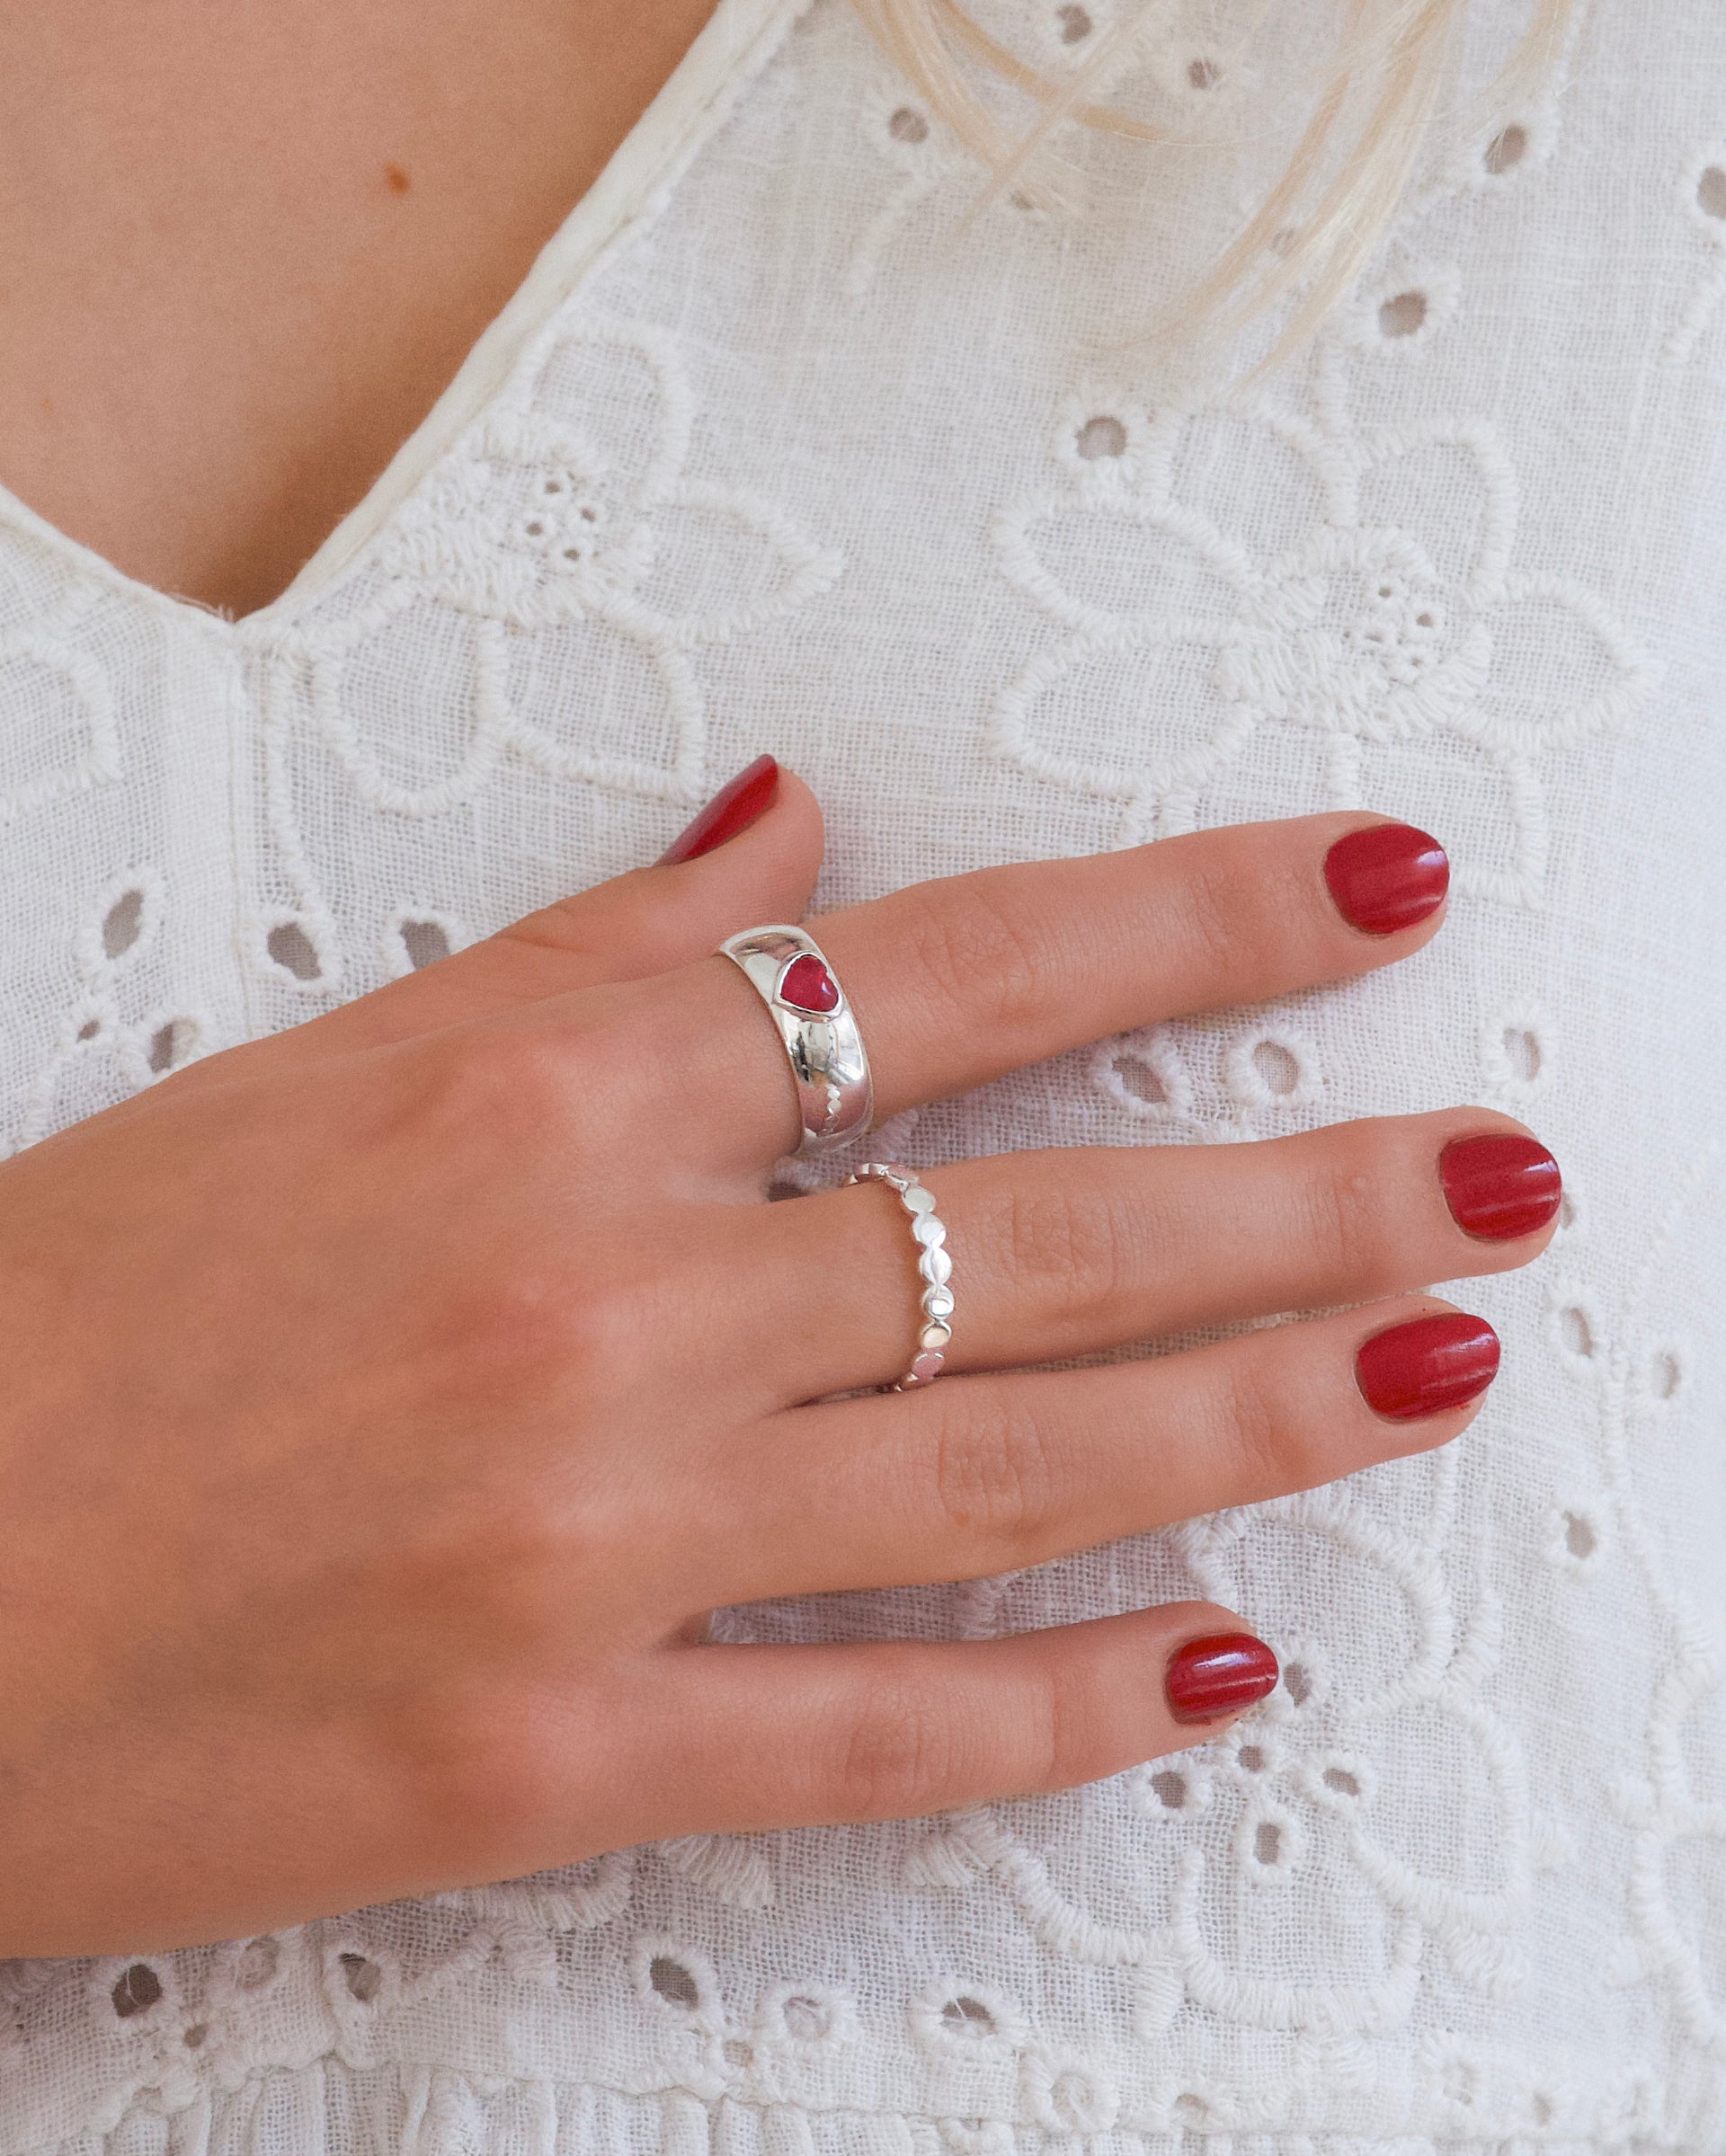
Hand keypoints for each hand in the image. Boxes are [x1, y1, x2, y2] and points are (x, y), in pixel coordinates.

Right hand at [0, 764, 1558, 1953]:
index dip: (1195, 924)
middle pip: (1049, 1229)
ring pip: (1017, 1471)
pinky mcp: (553, 1758)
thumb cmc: (76, 1308)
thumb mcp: (332, 1068)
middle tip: (1499, 1171)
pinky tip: (1221, 1667)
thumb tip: (787, 826)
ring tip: (1434, 1366)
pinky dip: (1064, 1711)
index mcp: (543, 1089)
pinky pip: (876, 1736)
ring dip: (1260, 1414)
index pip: (956, 971)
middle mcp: (606, 1297)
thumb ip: (594, 949)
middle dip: (1314, 1192)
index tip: (1367, 897)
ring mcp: (597, 1541)